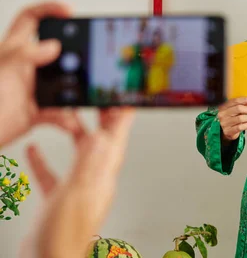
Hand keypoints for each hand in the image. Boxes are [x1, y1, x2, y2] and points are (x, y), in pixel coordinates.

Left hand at [0, 1, 79, 147]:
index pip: (30, 18)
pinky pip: (60, 111)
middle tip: (87, 55)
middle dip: (74, 53)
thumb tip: (54, 45)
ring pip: (63, 83)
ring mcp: (32, 88)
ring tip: (84, 92)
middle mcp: (25, 66)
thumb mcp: (4, 70)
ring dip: (75, 91)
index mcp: (13, 49)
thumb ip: (28, 54)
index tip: (69, 11)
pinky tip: (71, 121)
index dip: (49, 9)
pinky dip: (67, 118)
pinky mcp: (37, 110)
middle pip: (56, 50)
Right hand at [20, 108, 134, 257]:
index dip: (122, 114)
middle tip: (99, 97)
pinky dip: (45, 160)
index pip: (117, 138)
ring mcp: (77, 190)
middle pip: (102, 140)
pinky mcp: (59, 200)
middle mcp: (94, 180)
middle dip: (102, 117)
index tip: (125, 94)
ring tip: (67, 115)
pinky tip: (35, 150)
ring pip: (79, 154)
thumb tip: (103, 135)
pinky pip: (54, 174)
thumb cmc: (63, 238)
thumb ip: (88, 164)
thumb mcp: (76, 194)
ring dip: (74, 133)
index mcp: (103, 176)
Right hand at [217, 97, 246, 141]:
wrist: (224, 132)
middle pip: (238, 108)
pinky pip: (240, 127)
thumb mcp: (233, 111)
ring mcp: (224, 123)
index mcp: (223, 106)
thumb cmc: (231, 119)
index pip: (236, 101)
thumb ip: (240, 105)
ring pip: (240, 118)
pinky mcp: (228, 131)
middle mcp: (222, 114)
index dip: (246, 100)